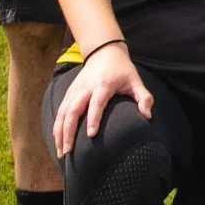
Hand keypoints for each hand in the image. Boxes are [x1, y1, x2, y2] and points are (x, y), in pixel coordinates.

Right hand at [52, 42, 153, 157]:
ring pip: (62, 112)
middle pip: (73, 110)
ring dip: (59, 133)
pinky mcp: (69, 92)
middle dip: (69, 131)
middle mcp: (85, 88)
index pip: (96, 103)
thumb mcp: (136, 81)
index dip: (93, 119)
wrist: (104, 52)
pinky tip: (57, 141)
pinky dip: (57, 127)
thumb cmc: (122, 70)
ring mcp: (75, 90)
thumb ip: (144, 98)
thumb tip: (148, 117)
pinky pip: (60, 111)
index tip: (91, 135)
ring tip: (61, 152)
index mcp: (103, 85)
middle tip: (69, 151)